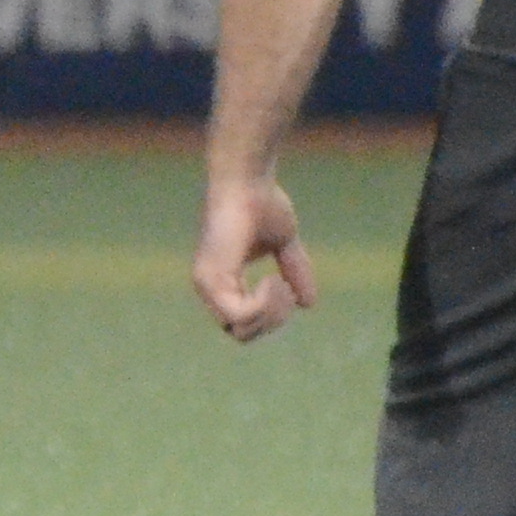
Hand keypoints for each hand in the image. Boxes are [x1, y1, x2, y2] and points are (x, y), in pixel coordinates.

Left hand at [192, 169, 318, 343]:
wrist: (248, 181)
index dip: (272, 316)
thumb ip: (294, 270)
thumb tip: (308, 304)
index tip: (288, 287)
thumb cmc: (261, 203)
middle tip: (286, 288)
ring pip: (241, 329)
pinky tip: (273, 280)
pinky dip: (264, 304)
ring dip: (272, 312)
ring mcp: (207, 286)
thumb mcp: (284, 243)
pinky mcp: (211, 279)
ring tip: (280, 283)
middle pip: (243, 334)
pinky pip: (240, 315)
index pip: (245, 324)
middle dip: (274, 320)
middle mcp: (210, 289)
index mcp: (223, 283)